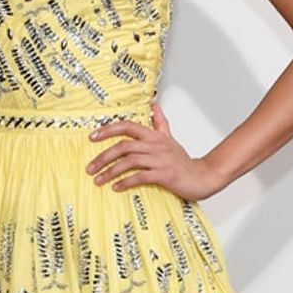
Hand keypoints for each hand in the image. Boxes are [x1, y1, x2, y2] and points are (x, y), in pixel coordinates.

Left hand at [85, 101, 221, 200]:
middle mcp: (156, 145)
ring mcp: (160, 160)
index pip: (128, 126)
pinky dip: (126, 182)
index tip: (92, 137)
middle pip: (124, 146)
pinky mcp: (164, 175)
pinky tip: (116, 187)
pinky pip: (141, 177)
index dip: (108, 130)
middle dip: (103, 156)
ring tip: (98, 180)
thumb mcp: (170, 138)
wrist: (202, 176)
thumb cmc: (182, 160)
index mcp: (154, 136)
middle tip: (90, 168)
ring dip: (111, 171)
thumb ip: (160, 123)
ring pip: (129, 161)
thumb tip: (154, 105)